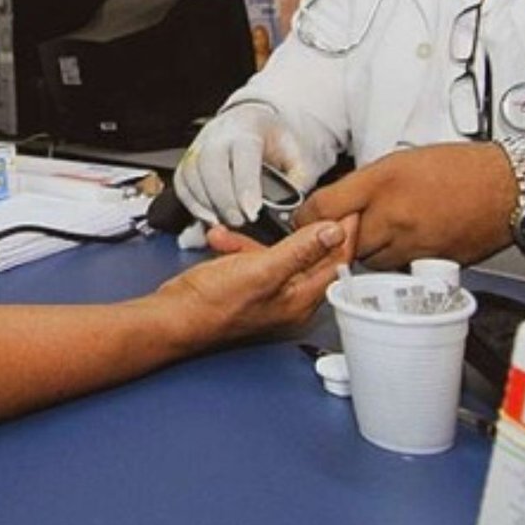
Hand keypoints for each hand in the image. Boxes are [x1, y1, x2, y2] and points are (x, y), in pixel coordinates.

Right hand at [158, 216, 356, 345]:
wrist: (172, 318)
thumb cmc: (211, 305)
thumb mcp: (262, 270)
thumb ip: (300, 250)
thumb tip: (333, 232)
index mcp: (300, 300)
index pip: (337, 262)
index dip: (346, 233)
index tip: (351, 207)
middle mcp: (289, 300)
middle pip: (311, 257)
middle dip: (298, 232)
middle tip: (304, 207)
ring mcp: (269, 295)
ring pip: (278, 256)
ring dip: (256, 240)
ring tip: (233, 236)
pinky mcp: (248, 289)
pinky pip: (254, 260)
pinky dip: (239, 248)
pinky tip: (222, 243)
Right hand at [173, 104, 313, 227]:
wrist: (251, 123)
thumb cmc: (273, 140)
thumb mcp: (296, 153)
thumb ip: (297, 179)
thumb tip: (289, 206)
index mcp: (248, 128)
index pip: (243, 154)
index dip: (246, 185)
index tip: (252, 211)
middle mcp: (218, 134)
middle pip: (211, 164)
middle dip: (223, 198)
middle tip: (239, 222)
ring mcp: (199, 146)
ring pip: (192, 174)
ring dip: (206, 204)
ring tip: (225, 224)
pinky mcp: (187, 160)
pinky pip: (181, 183)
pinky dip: (192, 204)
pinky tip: (208, 217)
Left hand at [295, 143, 512, 268]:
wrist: (511, 188)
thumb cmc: (463, 168)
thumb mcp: (402, 160)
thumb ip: (366, 183)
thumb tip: (339, 203)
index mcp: (382, 182)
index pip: (323, 207)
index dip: (307, 216)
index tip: (305, 219)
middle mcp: (394, 215)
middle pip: (342, 241)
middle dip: (340, 237)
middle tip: (347, 229)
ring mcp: (412, 244)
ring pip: (369, 261)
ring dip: (368, 252)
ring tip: (384, 234)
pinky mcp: (430, 265)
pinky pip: (398, 270)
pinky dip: (395, 262)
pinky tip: (407, 244)